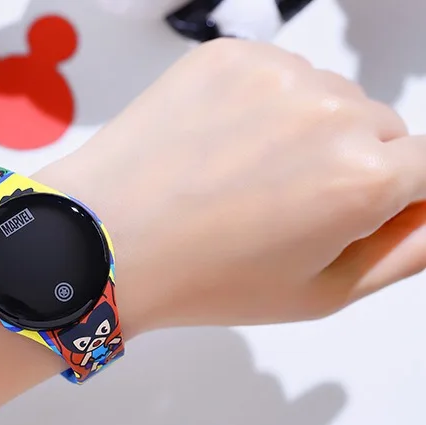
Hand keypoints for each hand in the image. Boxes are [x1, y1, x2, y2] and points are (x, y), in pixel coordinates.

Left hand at [0, 39, 425, 424]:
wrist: (105, 239)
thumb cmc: (204, 278)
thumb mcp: (319, 293)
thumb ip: (404, 253)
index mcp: (366, 177)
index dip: (400, 196)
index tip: (362, 211)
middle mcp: (332, 110)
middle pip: (381, 129)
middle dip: (353, 164)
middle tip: (283, 206)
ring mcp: (278, 73)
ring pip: (328, 99)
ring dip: (305, 131)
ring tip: (241, 177)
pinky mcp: (230, 54)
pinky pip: (277, 76)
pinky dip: (262, 106)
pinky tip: (218, 146)